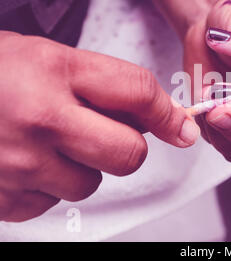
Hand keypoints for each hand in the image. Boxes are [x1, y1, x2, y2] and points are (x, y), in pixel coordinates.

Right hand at [0, 32, 198, 221]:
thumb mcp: (49, 58)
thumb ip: (103, 85)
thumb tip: (156, 117)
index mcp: (56, 70)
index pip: (138, 92)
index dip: (169, 113)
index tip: (183, 127)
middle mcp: (40, 118)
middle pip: (129, 154)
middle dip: (129, 147)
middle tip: (110, 134)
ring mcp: (20, 163)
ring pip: (91, 183)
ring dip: (83, 166)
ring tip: (51, 142)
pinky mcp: (4, 197)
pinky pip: (53, 202)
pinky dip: (48, 184)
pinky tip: (27, 160)